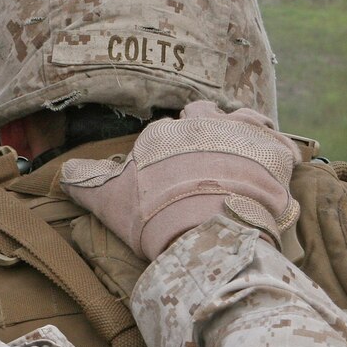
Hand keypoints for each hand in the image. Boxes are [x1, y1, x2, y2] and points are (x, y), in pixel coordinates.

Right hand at [60, 101, 301, 259]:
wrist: (207, 233)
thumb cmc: (153, 215)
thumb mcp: (106, 200)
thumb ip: (83, 182)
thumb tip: (63, 175)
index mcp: (163, 133)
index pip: (163, 131)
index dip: (164, 150)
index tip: (166, 171)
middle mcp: (203, 124)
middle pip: (204, 112)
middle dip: (203, 127)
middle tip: (203, 154)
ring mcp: (242, 136)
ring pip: (245, 118)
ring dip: (241, 129)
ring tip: (240, 151)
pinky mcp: (276, 154)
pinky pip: (283, 143)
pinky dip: (279, 152)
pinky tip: (274, 166)